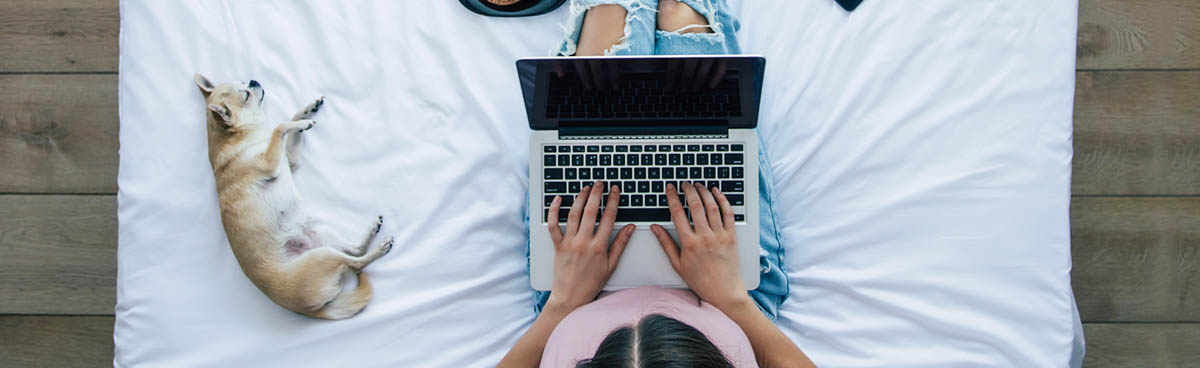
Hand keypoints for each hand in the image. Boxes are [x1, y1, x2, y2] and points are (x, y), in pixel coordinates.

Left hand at [546, 180, 635, 310]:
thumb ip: (620, 244)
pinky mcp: (557, 245)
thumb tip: (630, 228)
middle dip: (596, 194)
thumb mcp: (611, 265)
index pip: (608, 217)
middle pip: (590, 211)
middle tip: (600, 184)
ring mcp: (569, 243)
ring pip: (573, 214)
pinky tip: (558, 199)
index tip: (615, 190)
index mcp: (599, 247)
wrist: (570, 297)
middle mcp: (583, 242)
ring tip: (585, 188)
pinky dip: (553, 210)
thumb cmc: (591, 283)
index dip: (613, 201)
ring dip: (579, 198)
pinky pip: (553, 225)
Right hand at [651, 182, 749, 310]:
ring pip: (711, 206)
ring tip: (698, 185)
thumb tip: (656, 228)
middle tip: (684, 184)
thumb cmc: (700, 280)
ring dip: (704, 192)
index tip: (670, 189)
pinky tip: (717, 192)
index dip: (672, 197)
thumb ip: (666, 243)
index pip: (677, 213)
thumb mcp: (677, 264)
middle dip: (688, 190)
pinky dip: (722, 200)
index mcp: (689, 243)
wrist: (723, 290)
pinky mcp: (731, 236)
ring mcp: (719, 235)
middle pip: (695, 205)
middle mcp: (704, 237)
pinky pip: (728, 213)